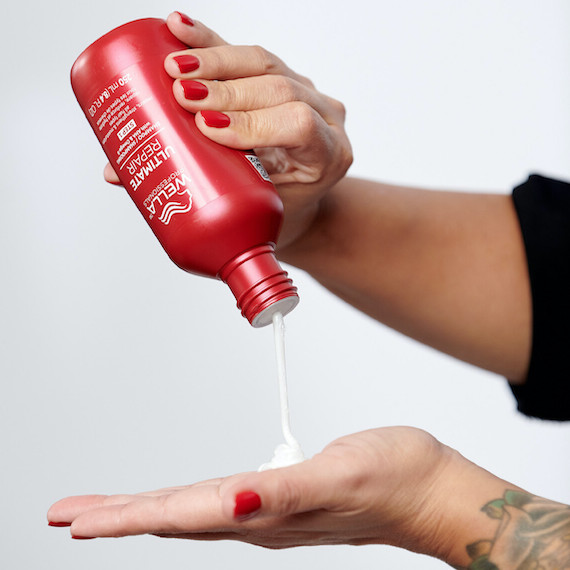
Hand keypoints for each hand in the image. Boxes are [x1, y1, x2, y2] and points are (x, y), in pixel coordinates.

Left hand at [47, 426, 499, 564]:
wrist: (429, 487)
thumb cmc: (394, 477)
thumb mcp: (339, 476)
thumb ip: (284, 494)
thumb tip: (234, 503)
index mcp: (265, 514)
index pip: (178, 517)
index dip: (125, 518)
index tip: (76, 521)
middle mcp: (260, 518)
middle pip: (174, 518)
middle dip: (119, 518)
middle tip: (70, 517)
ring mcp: (271, 511)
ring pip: (191, 512)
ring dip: (146, 511)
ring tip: (110, 511)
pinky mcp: (285, 497)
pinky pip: (219, 500)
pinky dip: (186, 500)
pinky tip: (183, 501)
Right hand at [104, 11, 351, 248]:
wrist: (307, 203)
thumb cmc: (284, 213)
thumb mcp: (256, 211)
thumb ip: (200, 194)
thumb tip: (118, 175)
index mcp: (328, 156)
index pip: (297, 126)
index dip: (252, 122)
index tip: (208, 126)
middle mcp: (324, 118)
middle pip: (277, 86)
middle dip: (225, 88)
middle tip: (180, 93)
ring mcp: (307, 93)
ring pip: (265, 62)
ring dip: (215, 58)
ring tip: (173, 65)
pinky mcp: (283, 77)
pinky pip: (249, 54)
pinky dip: (212, 41)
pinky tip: (179, 28)